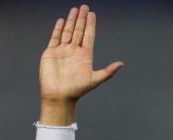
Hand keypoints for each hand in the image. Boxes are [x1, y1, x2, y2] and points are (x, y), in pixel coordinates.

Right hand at [39, 4, 122, 123]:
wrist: (58, 97)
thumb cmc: (76, 91)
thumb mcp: (94, 80)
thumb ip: (107, 72)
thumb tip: (121, 64)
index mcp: (85, 56)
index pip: (89, 36)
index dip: (91, 25)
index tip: (92, 14)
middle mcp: (74, 52)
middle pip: (79, 31)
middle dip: (82, 19)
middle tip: (84, 7)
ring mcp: (62, 51)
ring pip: (68, 32)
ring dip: (71, 21)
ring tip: (75, 10)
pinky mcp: (51, 53)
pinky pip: (55, 38)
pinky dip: (58, 29)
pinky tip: (61, 21)